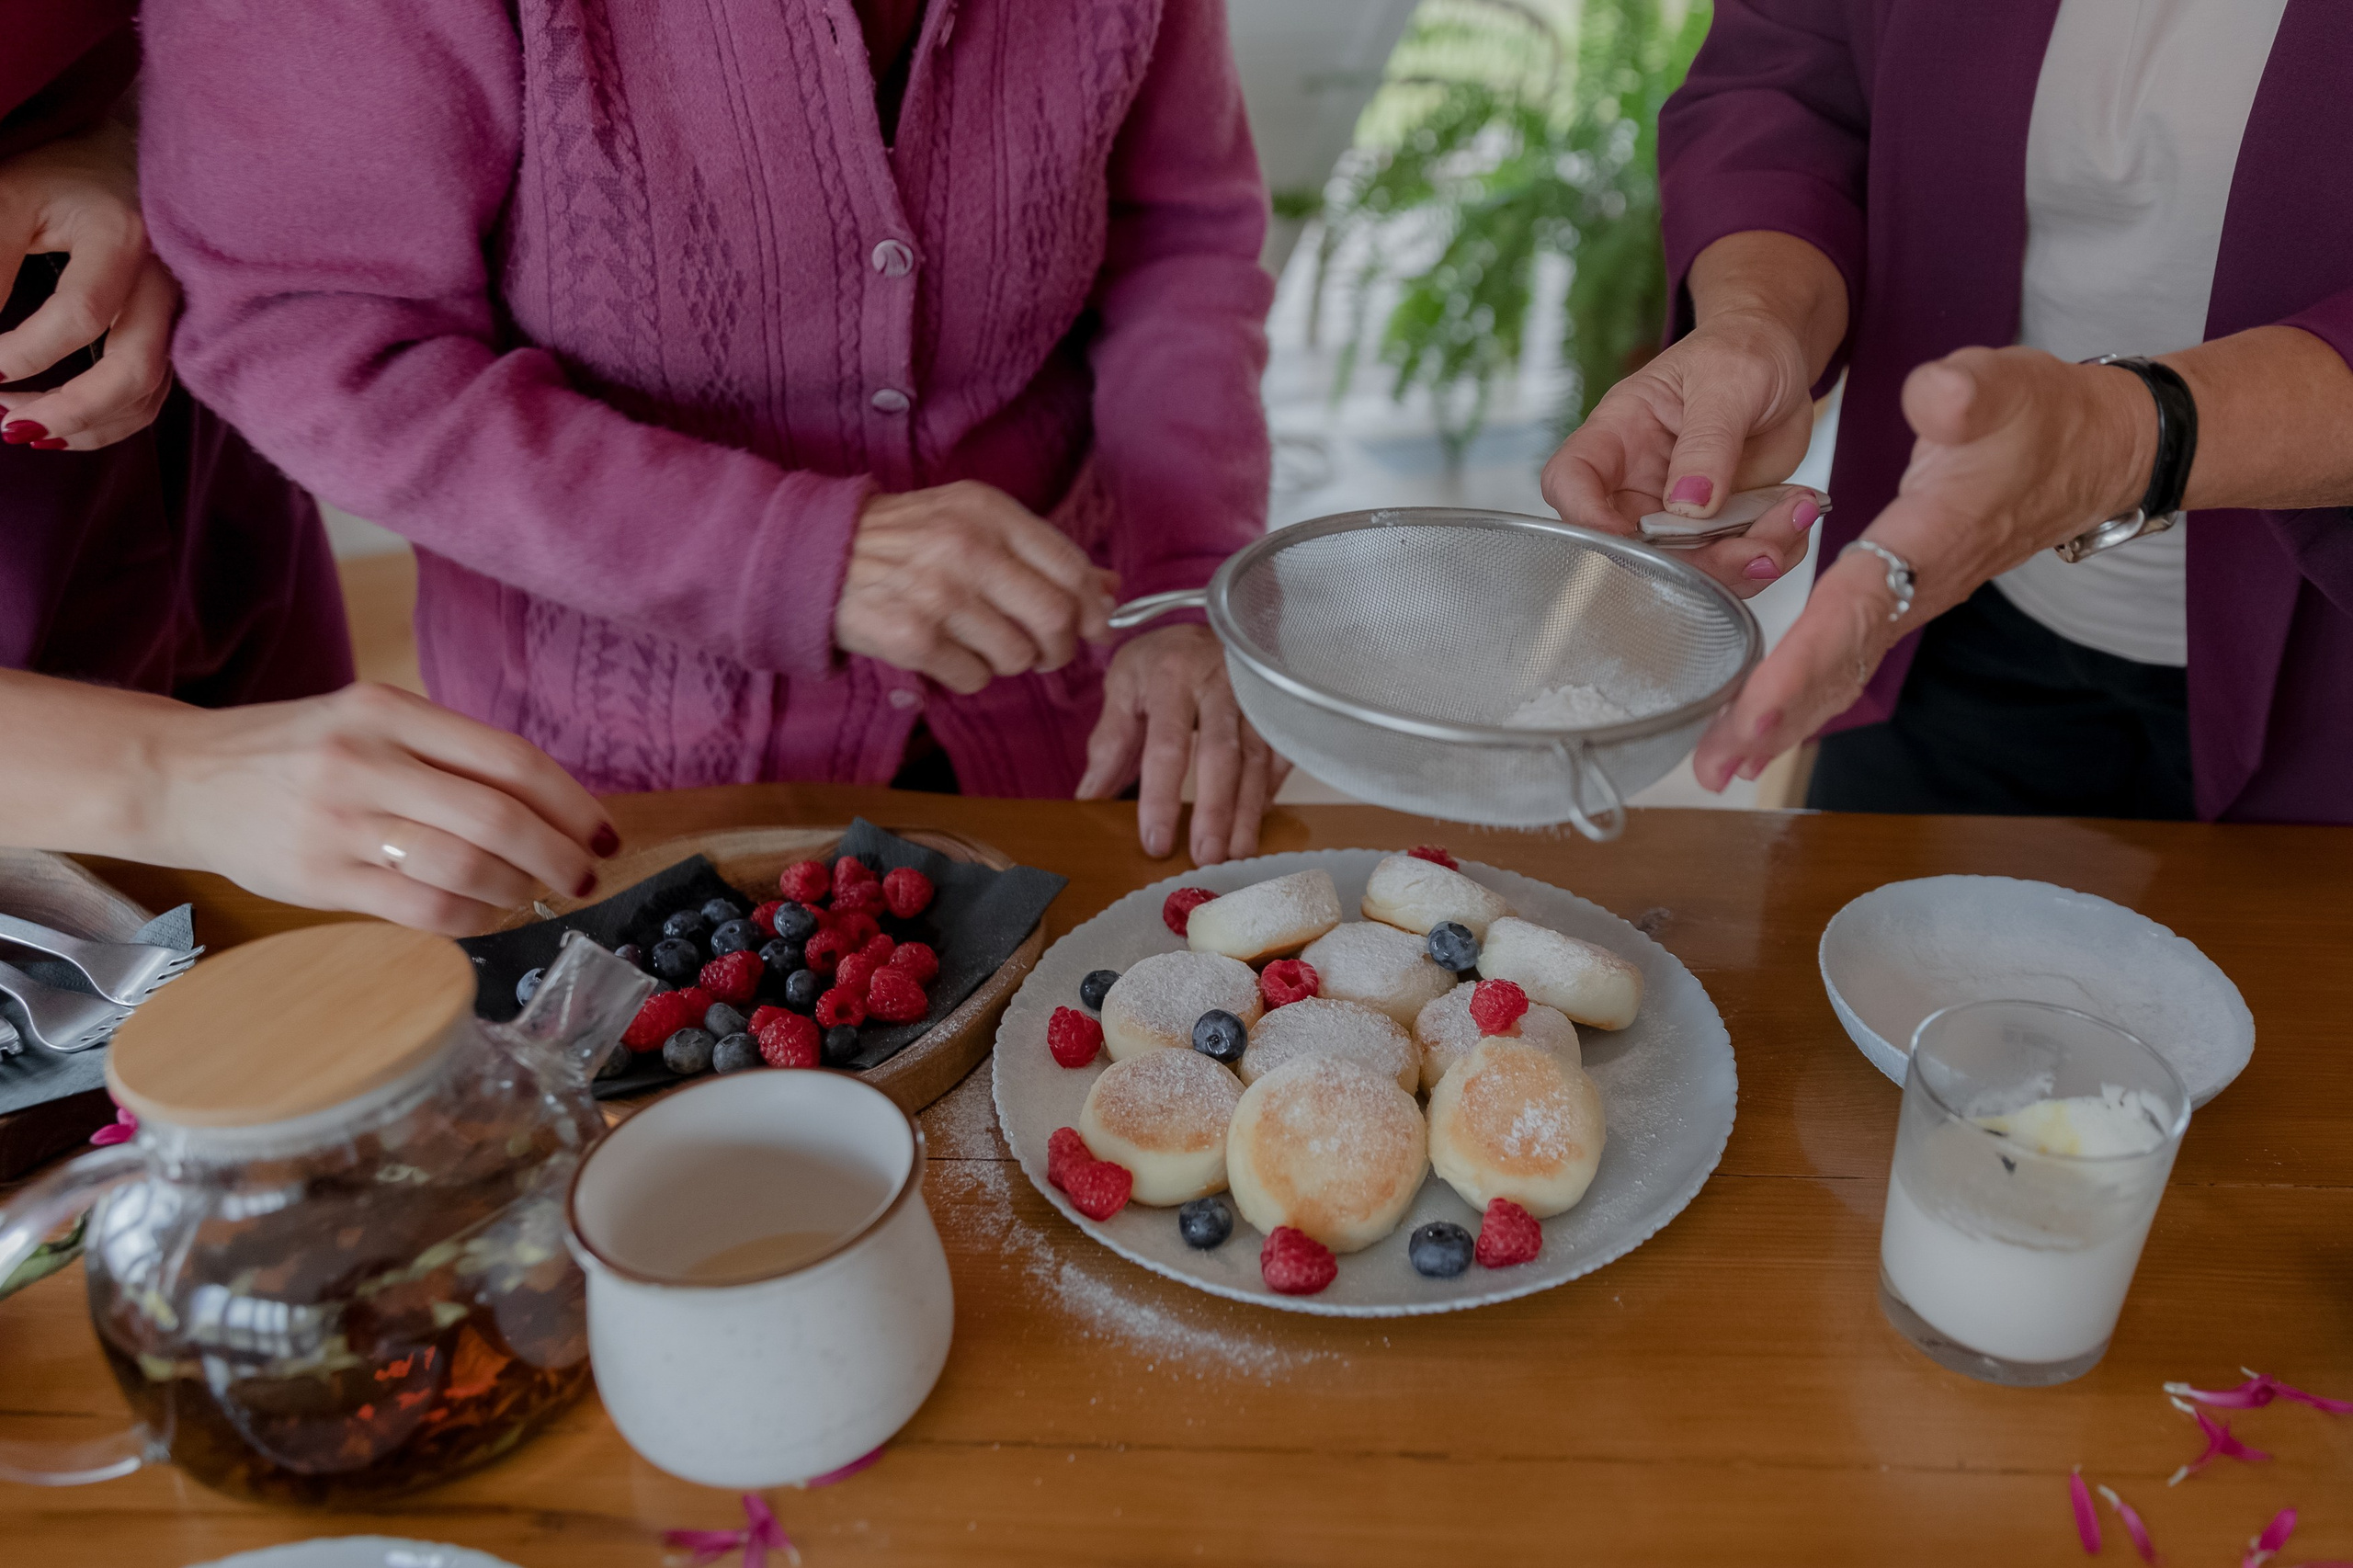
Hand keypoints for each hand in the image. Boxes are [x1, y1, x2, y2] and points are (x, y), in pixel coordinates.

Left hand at [0, 120, 177, 450]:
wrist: (132, 162)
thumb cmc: (60, 175)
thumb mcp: (9, 199)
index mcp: (121, 237)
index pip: (80, 315)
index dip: (24, 352)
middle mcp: (163, 282)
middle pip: (134, 370)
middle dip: (66, 410)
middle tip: (3, 424)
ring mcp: (178, 314)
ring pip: (148, 395)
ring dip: (85, 426)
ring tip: (22, 427)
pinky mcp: (176, 336)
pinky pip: (152, 396)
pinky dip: (107, 422)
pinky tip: (60, 423)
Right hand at [153, 683, 621, 934]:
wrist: (183, 777)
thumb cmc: (297, 752)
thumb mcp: (369, 720)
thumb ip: (447, 751)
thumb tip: (551, 806)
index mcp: (389, 710)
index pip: (510, 759)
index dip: (572, 803)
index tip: (604, 833)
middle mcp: (367, 761)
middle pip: (498, 818)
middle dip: (559, 855)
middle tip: (584, 876)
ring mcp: (340, 822)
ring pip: (465, 868)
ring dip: (517, 891)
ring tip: (531, 895)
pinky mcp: (319, 877)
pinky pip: (422, 910)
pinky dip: (472, 919)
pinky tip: (485, 915)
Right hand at [835, 481, 1117, 692]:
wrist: (820, 556)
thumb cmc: (906, 541)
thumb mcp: (971, 522)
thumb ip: (1039, 552)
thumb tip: (1110, 588)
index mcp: (989, 512)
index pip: (1072, 567)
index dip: (1092, 607)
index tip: (1090, 625)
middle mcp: (968, 547)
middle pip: (1057, 618)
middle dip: (1060, 647)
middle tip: (1044, 652)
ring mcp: (939, 594)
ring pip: (1018, 656)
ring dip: (1008, 663)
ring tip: (979, 643)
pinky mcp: (913, 638)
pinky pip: (975, 679)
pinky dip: (968, 676)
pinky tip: (945, 652)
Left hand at [1078, 624, 1288, 863]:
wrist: (1211, 622)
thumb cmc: (1163, 659)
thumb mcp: (1125, 684)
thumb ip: (1110, 740)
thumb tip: (1089, 798)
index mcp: (1171, 676)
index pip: (1167, 745)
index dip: (1161, 798)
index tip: (1156, 842)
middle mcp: (1219, 682)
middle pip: (1220, 754)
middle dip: (1215, 810)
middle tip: (1206, 858)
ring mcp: (1255, 693)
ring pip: (1257, 758)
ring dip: (1248, 810)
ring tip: (1237, 853)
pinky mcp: (1278, 705)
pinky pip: (1281, 751)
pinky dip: (1271, 789)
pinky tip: (1258, 821)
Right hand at [1540, 307, 1824, 594]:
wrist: (1779, 359)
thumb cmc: (1739, 351)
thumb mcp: (1727, 382)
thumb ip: (1708, 442)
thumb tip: (1688, 506)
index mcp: (1618, 434)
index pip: (1570, 481)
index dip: (1586, 518)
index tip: (1635, 537)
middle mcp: (1636, 482)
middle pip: (1633, 547)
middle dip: (1697, 563)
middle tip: (1757, 549)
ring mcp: (1675, 512)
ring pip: (1690, 567)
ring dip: (1744, 563)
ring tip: (1793, 517)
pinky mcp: (1716, 527)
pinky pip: (1734, 561)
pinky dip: (1774, 549)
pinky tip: (1798, 512)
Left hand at [1692, 347, 2153, 787]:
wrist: (2093, 451)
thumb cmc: (2040, 419)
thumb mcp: (2005, 387)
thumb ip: (1965, 395)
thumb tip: (1934, 394)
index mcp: (1926, 542)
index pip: (1852, 611)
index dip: (1801, 662)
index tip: (1752, 710)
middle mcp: (1916, 589)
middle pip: (1836, 665)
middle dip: (1775, 719)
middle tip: (1716, 769)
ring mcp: (1911, 602)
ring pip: (1840, 673)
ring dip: (1782, 722)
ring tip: (1723, 765)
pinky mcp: (1903, 602)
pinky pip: (1848, 660)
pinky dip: (1805, 698)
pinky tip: (1765, 726)